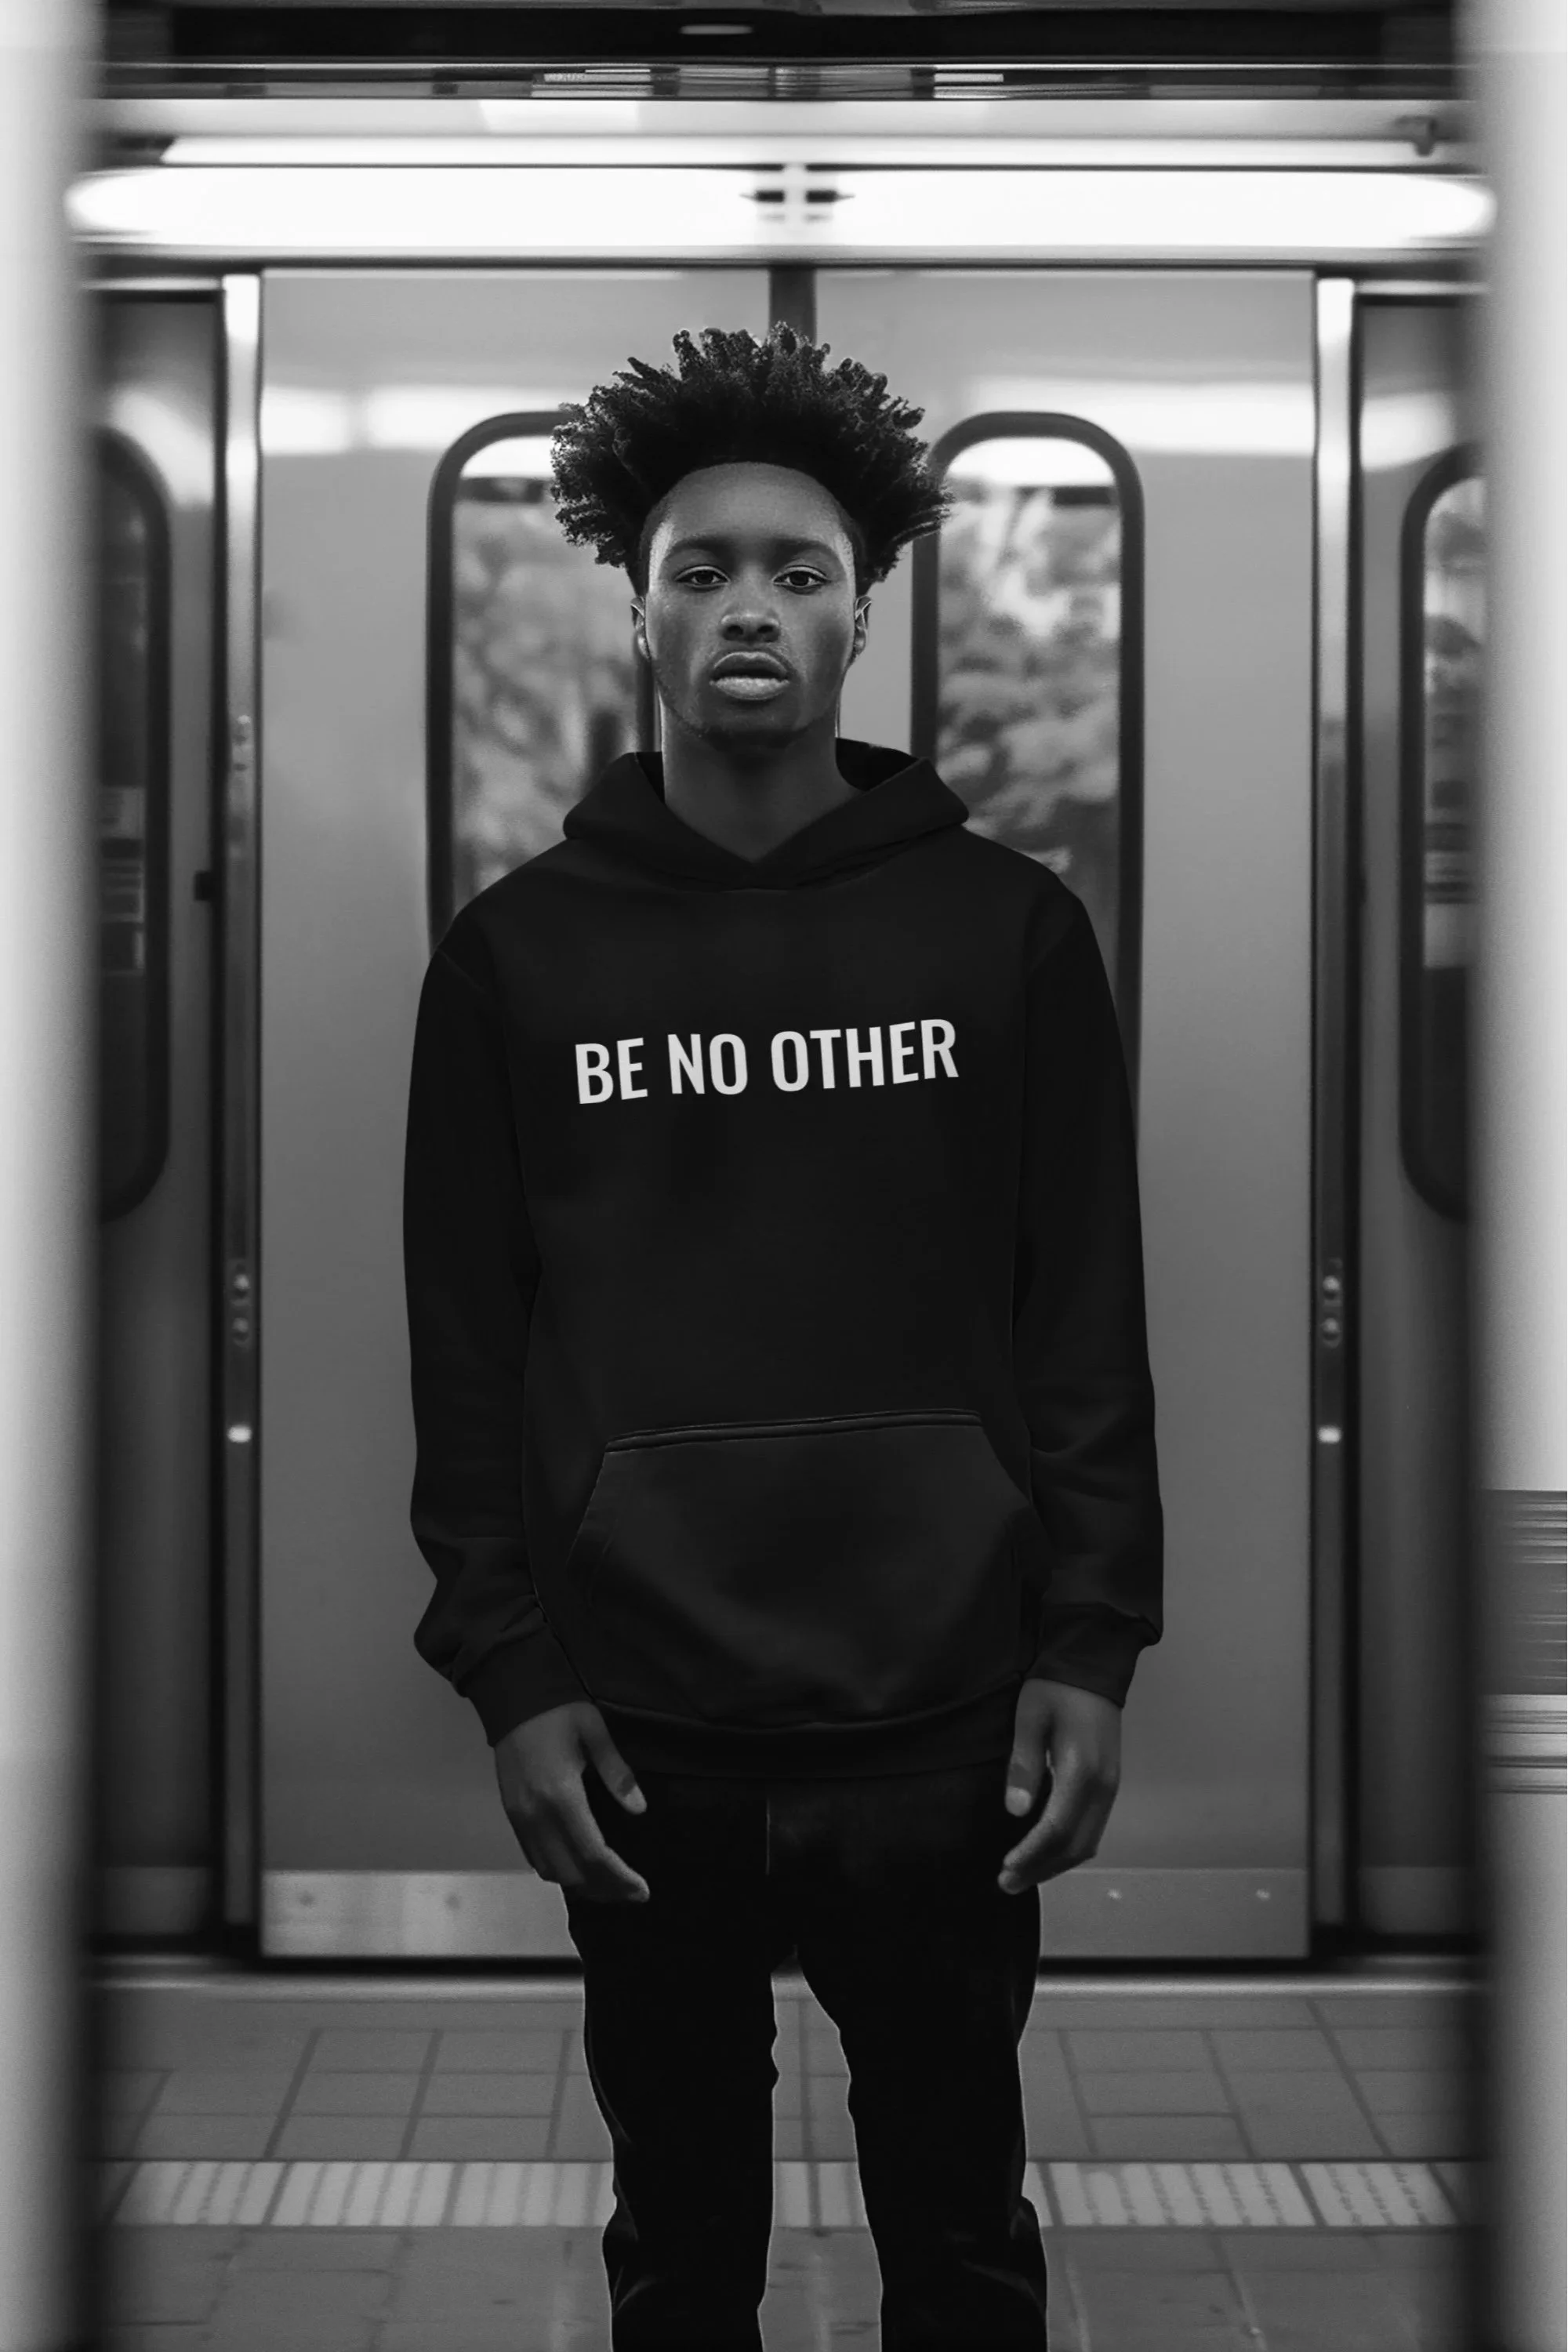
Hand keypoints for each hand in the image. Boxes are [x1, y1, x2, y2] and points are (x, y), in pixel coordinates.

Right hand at [494, 1701, 650, 1902]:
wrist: (513, 1697)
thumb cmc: (559, 1711)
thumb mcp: (596, 1733)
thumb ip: (617, 1774)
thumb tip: (639, 1810)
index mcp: (562, 1795)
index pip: (593, 1854)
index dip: (619, 1879)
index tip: (642, 1890)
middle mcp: (537, 1815)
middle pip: (571, 1873)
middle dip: (603, 1889)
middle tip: (631, 1891)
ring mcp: (520, 1817)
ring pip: (550, 1871)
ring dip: (580, 1885)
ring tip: (608, 1884)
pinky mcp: (511, 1813)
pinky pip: (534, 1857)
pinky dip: (558, 1870)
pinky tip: (578, 1865)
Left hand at [997, 1676, 1121, 1893]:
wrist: (1093, 1665)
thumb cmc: (1057, 1687)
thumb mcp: (1029, 1719)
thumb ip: (1023, 1765)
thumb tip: (1016, 1812)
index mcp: (1082, 1771)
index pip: (1057, 1829)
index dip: (1031, 1854)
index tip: (1006, 1869)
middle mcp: (1103, 1786)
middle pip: (1076, 1845)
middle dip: (1042, 1868)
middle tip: (1009, 1882)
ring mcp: (1110, 1786)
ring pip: (1087, 1840)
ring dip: (1056, 1862)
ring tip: (1024, 1873)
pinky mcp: (1109, 1783)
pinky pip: (1092, 1827)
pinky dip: (1069, 1846)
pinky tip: (1046, 1849)